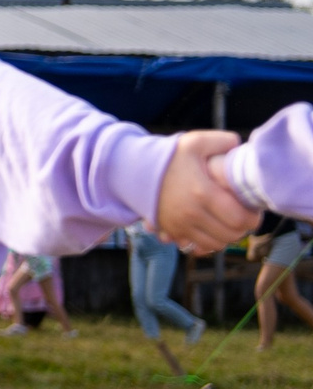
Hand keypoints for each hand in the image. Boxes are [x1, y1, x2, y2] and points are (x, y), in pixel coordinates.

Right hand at [155, 131, 255, 252]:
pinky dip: (210, 243)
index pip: (239, 218)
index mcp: (202, 193)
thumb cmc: (168, 157)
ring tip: (230, 224)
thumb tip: (240, 146)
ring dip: (228, 237)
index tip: (254, 210)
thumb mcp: (194, 142)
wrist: (134, 172)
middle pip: (230, 234)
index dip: (253, 218)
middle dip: (243, 228)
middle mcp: (192, 214)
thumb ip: (222, 141)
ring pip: (216, 244)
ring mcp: (180, 225)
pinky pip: (198, 247)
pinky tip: (213, 231)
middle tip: (245, 216)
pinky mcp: (172, 231)